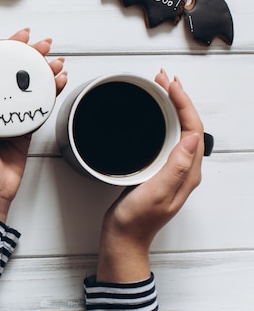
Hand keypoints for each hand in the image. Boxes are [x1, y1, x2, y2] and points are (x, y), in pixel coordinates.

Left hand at [0, 28, 66, 221]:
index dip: (5, 49)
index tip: (18, 36)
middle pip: (15, 72)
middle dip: (31, 55)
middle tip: (45, 44)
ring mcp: (11, 114)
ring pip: (31, 85)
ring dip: (45, 71)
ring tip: (57, 60)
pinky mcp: (26, 127)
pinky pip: (40, 104)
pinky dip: (51, 92)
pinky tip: (60, 81)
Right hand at [96, 69, 204, 281]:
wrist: (123, 238)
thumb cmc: (136, 220)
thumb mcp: (155, 193)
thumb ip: (174, 167)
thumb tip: (190, 138)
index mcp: (187, 172)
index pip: (193, 129)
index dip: (184, 103)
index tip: (170, 84)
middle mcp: (184, 169)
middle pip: (188, 124)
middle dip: (178, 98)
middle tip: (163, 78)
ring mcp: (171, 169)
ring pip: (178, 129)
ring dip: (171, 106)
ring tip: (160, 88)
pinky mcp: (158, 169)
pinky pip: (165, 137)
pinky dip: (160, 119)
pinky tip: (151, 115)